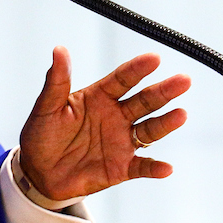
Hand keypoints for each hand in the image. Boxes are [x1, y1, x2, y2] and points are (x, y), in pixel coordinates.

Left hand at [18, 48, 189, 200]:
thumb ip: (56, 82)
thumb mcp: (46, 108)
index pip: (122, 80)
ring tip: (181, 115)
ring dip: (165, 123)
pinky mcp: (122, 167)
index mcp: (99, 97)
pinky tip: (166, 168)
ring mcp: (121, 141)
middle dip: (164, 91)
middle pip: (144, 101)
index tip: (154, 58)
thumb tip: (59, 49)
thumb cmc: (42, 135)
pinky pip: (142, 167)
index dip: (137, 69)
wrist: (39, 173)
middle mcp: (116, 116)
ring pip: (149, 130)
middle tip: (184, 80)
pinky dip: (154, 168)